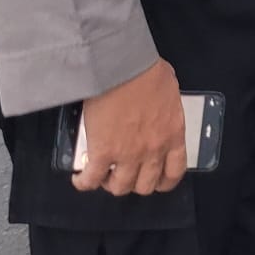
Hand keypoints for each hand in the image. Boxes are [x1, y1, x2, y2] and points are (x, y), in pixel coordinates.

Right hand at [72, 58, 186, 196]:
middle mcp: (153, 150)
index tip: (156, 180)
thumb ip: (166, 109)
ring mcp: (128, 155)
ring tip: (103, 174)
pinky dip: (84, 182)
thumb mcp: (169, 91)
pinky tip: (80, 178)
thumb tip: (158, 108)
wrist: (123, 67)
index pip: (174, 172)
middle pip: (145, 185)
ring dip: (111, 183)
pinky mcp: (102, 153)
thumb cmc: (146, 71)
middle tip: (125, 173)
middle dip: (134, 182)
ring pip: (120, 187)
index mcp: (173, 134)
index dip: (163, 181)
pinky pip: (92, 179)